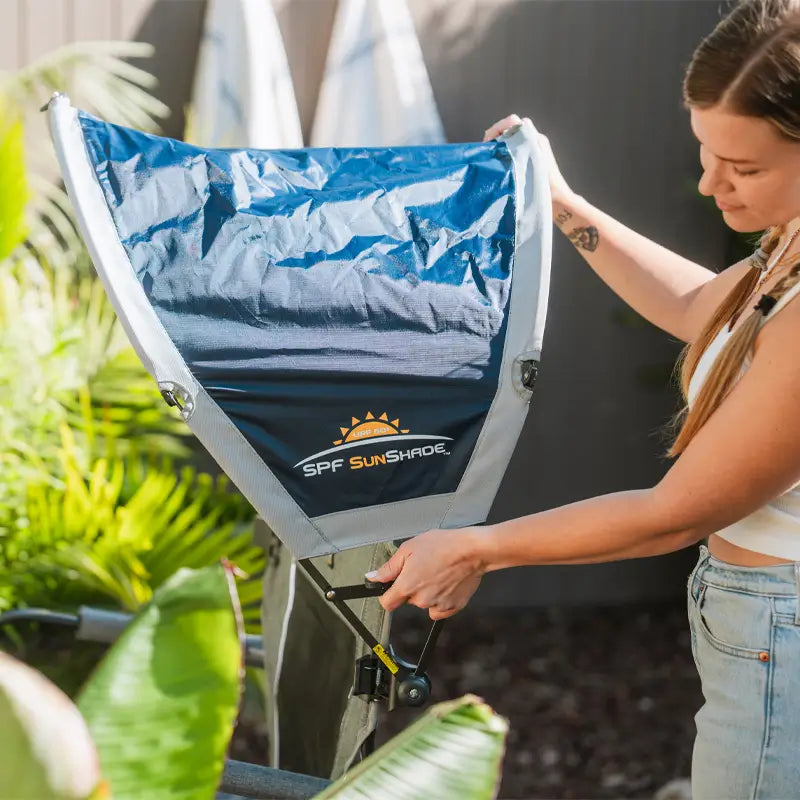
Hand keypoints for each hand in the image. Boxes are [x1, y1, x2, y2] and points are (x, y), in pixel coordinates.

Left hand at [367, 527, 487, 619]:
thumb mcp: (409, 548)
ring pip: (424, 603)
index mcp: (407, 586)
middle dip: (411, 587)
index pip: (387, 603)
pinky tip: (446, 583)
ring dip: (427, 592)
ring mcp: (437, 605)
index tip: (392, 586)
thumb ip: (389, 567)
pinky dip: (441, 599)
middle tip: (422, 568)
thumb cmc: (443, 545)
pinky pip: (440, 609)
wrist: (473, 550)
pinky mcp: (453, 608)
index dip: (387, 594)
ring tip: (437, 572)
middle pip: (408, 600)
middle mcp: (421, 600)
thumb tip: (373, 577)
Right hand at [483, 113, 574, 206]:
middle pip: (512, 127)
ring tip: (493, 157)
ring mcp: (537, 147)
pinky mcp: (536, 156)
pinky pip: (519, 146)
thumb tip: (497, 144)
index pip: (513, 121)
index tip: (488, 142)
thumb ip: (514, 154)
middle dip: (497, 135)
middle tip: (488, 149)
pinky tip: (502, 163)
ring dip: (502, 143)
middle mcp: (536, 140)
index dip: (497, 127)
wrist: (559, 200)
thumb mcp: (527, 170)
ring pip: (514, 136)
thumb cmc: (545, 189)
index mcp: (535, 140)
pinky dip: (508, 150)